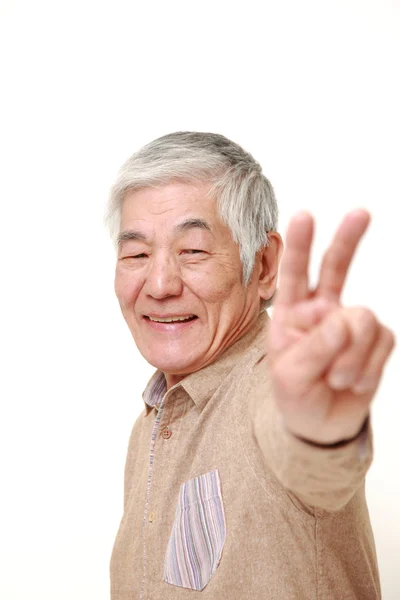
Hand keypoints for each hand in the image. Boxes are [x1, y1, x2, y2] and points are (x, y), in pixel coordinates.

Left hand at [268, 210, 394, 444]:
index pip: (294, 275)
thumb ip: (315, 348)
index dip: (300, 246)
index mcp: (292, 313)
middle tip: (361, 213)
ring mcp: (350, 323)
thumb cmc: (297, 396)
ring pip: (362, 319)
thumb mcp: (292, 377)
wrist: (322, 425)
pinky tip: (353, 382)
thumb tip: (345, 321)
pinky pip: (382, 342)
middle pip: (335, 268)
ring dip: (351, 357)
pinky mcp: (376, 339)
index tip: (304, 215)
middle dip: (348, 240)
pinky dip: (367, 367)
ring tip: (337, 380)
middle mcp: (321, 310)